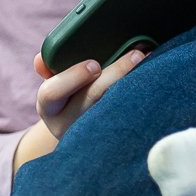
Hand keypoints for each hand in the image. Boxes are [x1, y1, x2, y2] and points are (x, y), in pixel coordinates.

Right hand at [33, 48, 147, 142]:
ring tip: (150, 61)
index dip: (72, 77)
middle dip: (114, 74)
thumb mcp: (56, 85)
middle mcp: (67, 125)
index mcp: (49, 108)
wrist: (81, 135)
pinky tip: (154, 81)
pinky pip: (128, 118)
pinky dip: (141, 98)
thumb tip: (41, 61)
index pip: (51, 93)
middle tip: (136, 55)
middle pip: (91, 99)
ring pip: (113, 110)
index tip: (94, 65)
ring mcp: (91, 135)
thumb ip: (50, 69)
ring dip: (134, 84)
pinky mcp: (113, 140)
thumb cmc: (69, 97)